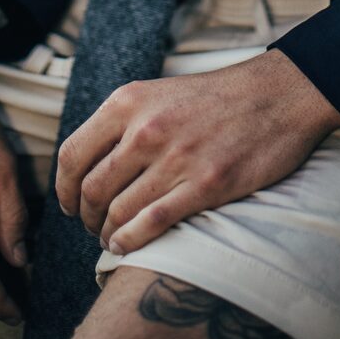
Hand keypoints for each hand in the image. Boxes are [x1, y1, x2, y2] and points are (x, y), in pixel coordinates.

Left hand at [56, 48, 339, 255]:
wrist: (275, 95)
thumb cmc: (215, 98)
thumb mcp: (158, 92)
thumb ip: (123, 122)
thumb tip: (89, 163)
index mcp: (128, 101)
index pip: (72, 154)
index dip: (63, 188)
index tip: (70, 204)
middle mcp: (146, 129)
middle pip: (92, 189)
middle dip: (86, 217)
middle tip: (93, 226)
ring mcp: (176, 158)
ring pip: (118, 211)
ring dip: (107, 233)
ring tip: (111, 238)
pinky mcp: (205, 185)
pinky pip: (151, 224)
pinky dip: (131, 242)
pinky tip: (126, 245)